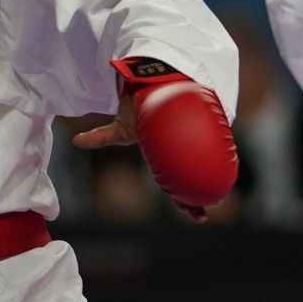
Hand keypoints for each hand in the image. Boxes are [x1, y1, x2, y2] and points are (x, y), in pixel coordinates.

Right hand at [72, 91, 212, 221]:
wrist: (149, 85)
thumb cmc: (138, 108)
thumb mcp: (121, 128)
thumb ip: (100, 137)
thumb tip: (74, 140)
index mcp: (163, 161)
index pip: (176, 189)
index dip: (185, 203)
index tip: (198, 217)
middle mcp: (177, 157)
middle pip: (189, 185)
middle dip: (194, 202)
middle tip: (202, 216)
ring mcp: (190, 144)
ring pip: (201, 171)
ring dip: (207, 184)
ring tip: (218, 199)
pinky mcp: (201, 125)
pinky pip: (212, 142)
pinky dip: (218, 151)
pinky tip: (227, 171)